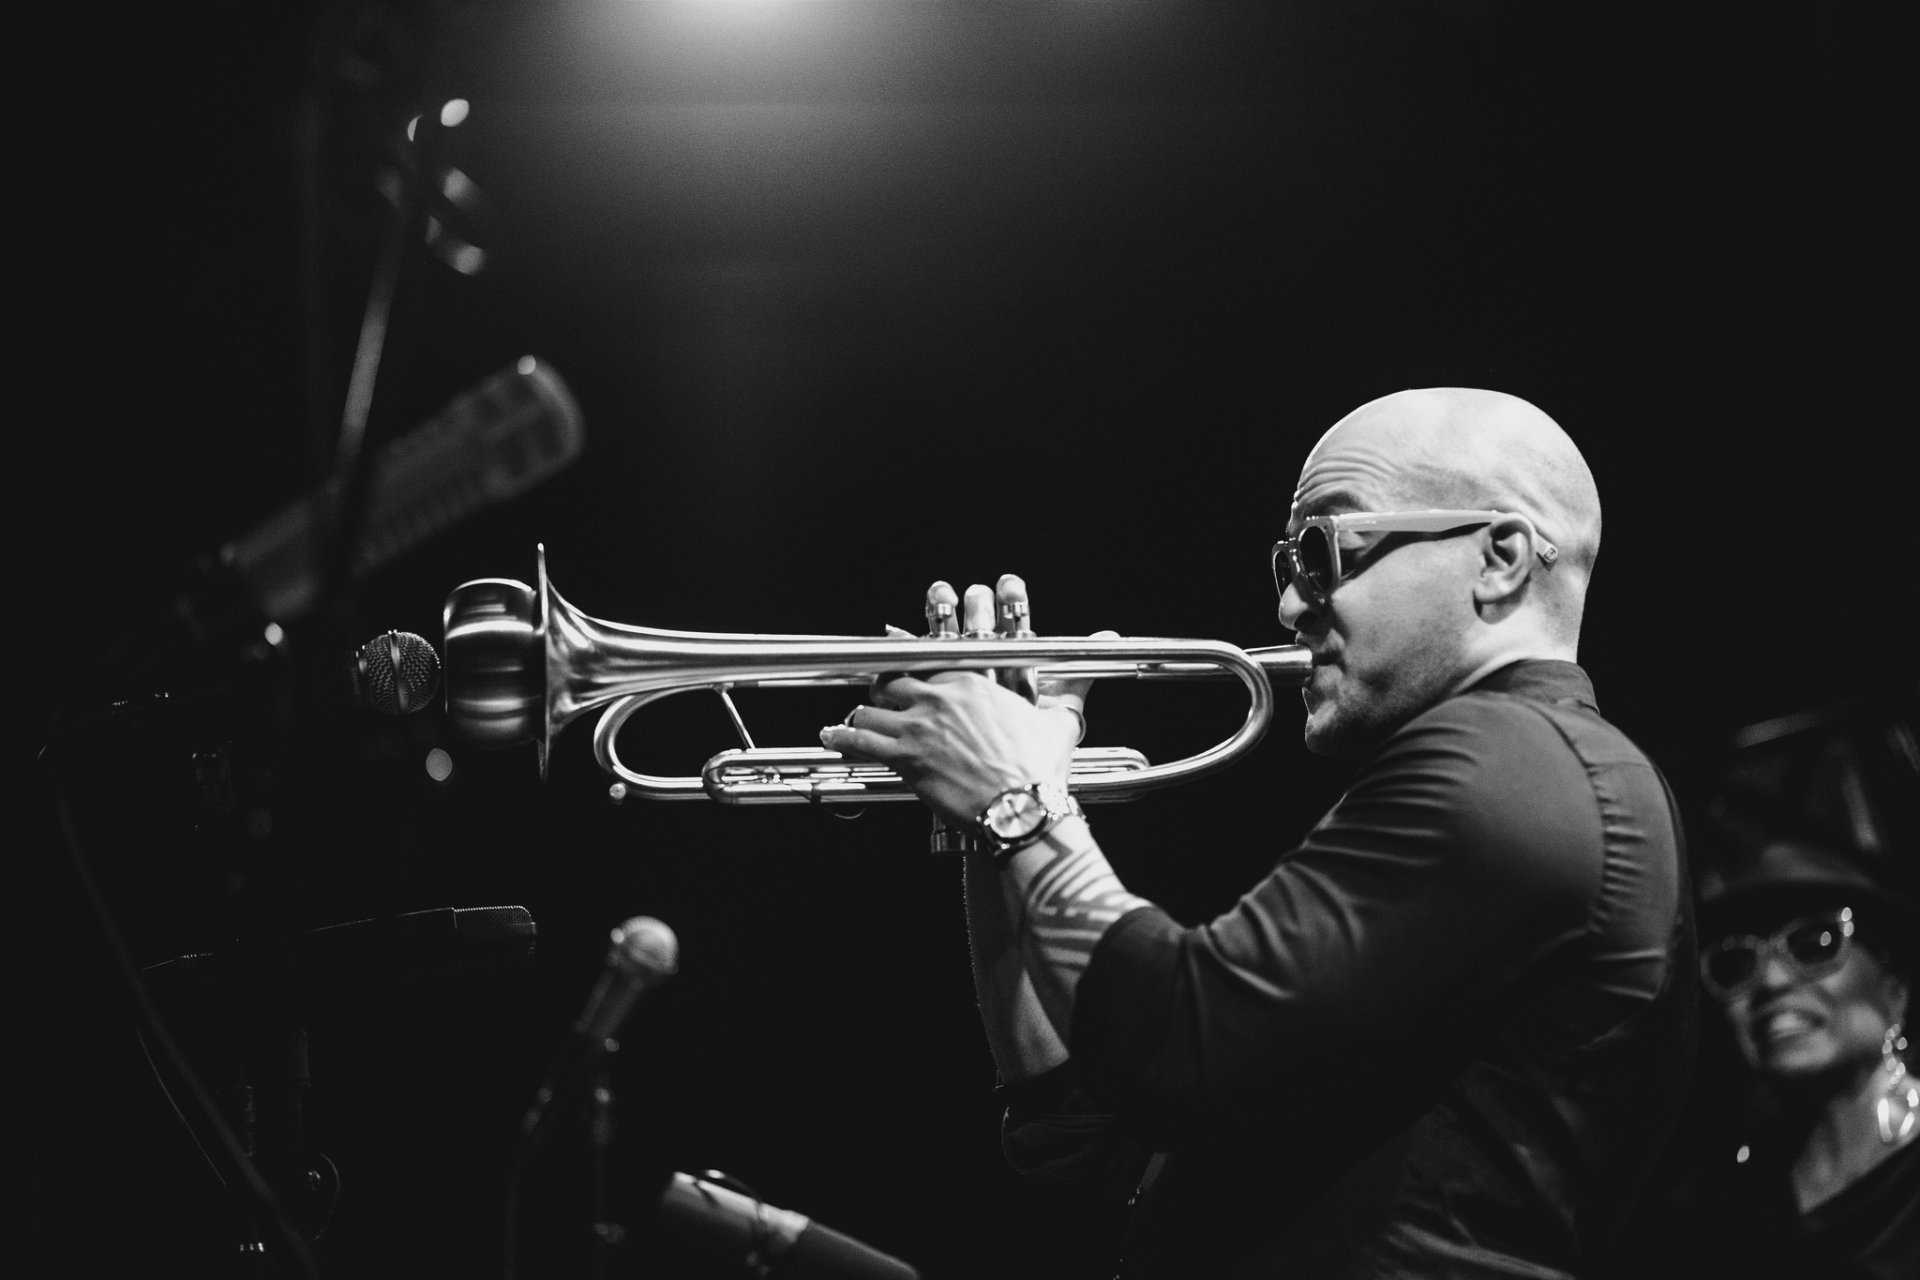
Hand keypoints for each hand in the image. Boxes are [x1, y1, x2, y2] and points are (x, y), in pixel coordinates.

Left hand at [817, 583, 1109, 823]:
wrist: (1022, 809)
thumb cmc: (1040, 770)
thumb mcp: (1059, 721)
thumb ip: (1072, 686)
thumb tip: (1108, 643)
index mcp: (974, 682)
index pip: (931, 653)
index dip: (906, 647)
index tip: (890, 638)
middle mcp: (942, 696)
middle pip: (894, 677)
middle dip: (881, 683)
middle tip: (873, 689)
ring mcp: (920, 726)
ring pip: (872, 706)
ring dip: (860, 711)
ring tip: (851, 717)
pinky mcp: (905, 757)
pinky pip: (861, 740)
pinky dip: (842, 736)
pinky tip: (832, 736)